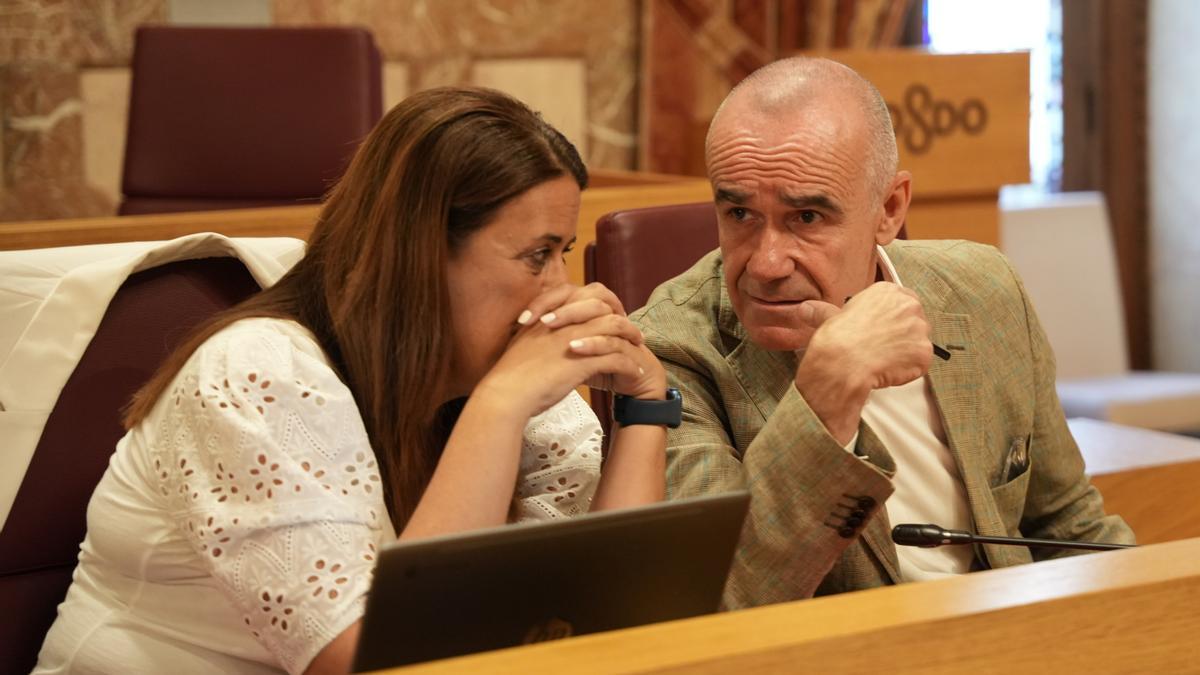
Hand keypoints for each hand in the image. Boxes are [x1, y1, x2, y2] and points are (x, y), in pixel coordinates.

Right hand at [475, 285, 665, 415]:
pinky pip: (618, 357)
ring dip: (632, 336)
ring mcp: (575, 338)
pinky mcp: (584, 360)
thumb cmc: (512, 373)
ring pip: (616, 326)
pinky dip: (630, 364)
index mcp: (552, 312)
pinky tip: (635, 372)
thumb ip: (542, 331)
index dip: (604, 301)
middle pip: (604, 302)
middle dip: (622, 313)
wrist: (506, 393)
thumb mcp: (527, 341)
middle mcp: (565, 320)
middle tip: (631, 328)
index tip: (612, 314)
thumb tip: (552, 332)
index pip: (586, 293)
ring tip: (640, 347)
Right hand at [791, 282, 932, 443]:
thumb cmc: (836, 338)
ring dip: (905, 352)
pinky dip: (908, 370)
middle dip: (902, 333)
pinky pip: (920, 362)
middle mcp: (908, 306)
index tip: (883, 328)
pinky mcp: (924, 353)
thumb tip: (805, 309)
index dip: (892, 317)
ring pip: (917, 342)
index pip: (902, 300)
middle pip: (914, 319)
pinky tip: (888, 371)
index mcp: (887, 292)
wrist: (844, 363)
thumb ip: (824, 311)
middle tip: (881, 347)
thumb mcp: (829, 318)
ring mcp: (919, 329)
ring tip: (882, 360)